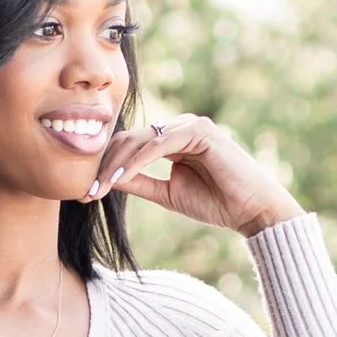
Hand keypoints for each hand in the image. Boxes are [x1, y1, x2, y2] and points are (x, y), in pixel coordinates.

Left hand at [95, 111, 295, 236]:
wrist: (251, 211)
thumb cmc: (216, 203)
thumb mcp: (167, 194)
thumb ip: (139, 182)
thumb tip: (107, 180)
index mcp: (172, 139)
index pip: (129, 146)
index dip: (106, 167)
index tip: (87, 193)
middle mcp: (179, 127)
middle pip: (129, 139)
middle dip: (104, 166)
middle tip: (85, 192)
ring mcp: (190, 125)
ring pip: (140, 140)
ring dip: (115, 165)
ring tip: (97, 189)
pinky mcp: (200, 130)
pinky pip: (158, 144)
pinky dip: (136, 162)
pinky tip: (119, 179)